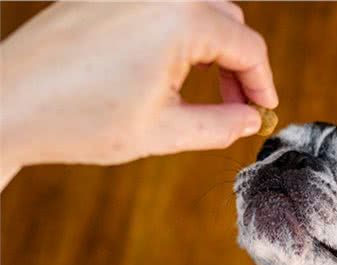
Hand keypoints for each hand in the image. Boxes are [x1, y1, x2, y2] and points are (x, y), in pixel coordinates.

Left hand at [0, 2, 276, 187]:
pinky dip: (181, 33)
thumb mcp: (163, 132)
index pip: (248, 46)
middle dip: (239, 65)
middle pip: (229, 21)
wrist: (6, 104)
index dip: (263, 83)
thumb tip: (249, 120)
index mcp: (180, 19)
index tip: (263, 109)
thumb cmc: (76, 118)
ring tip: (205, 89)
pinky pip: (164, 6)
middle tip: (234, 105)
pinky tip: (170, 68)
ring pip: (199, 9)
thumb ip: (220, 126)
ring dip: (213, 47)